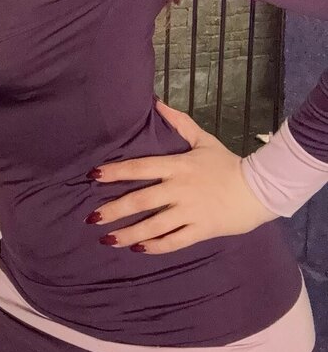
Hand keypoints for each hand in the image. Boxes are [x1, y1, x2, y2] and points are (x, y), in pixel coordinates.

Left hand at [88, 101, 275, 253]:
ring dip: (128, 233)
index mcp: (177, 166)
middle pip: (140, 200)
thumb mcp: (203, 139)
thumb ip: (179, 122)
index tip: (93, 176)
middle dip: (113, 210)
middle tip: (91, 218)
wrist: (261, 188)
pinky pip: (174, 241)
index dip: (115, 172)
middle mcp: (179, 189)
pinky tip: (138, 248)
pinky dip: (155, 246)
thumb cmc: (228, 164)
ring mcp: (190, 211)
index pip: (139, 167)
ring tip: (106, 239)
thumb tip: (157, 102)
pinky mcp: (201, 230)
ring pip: (153, 225)